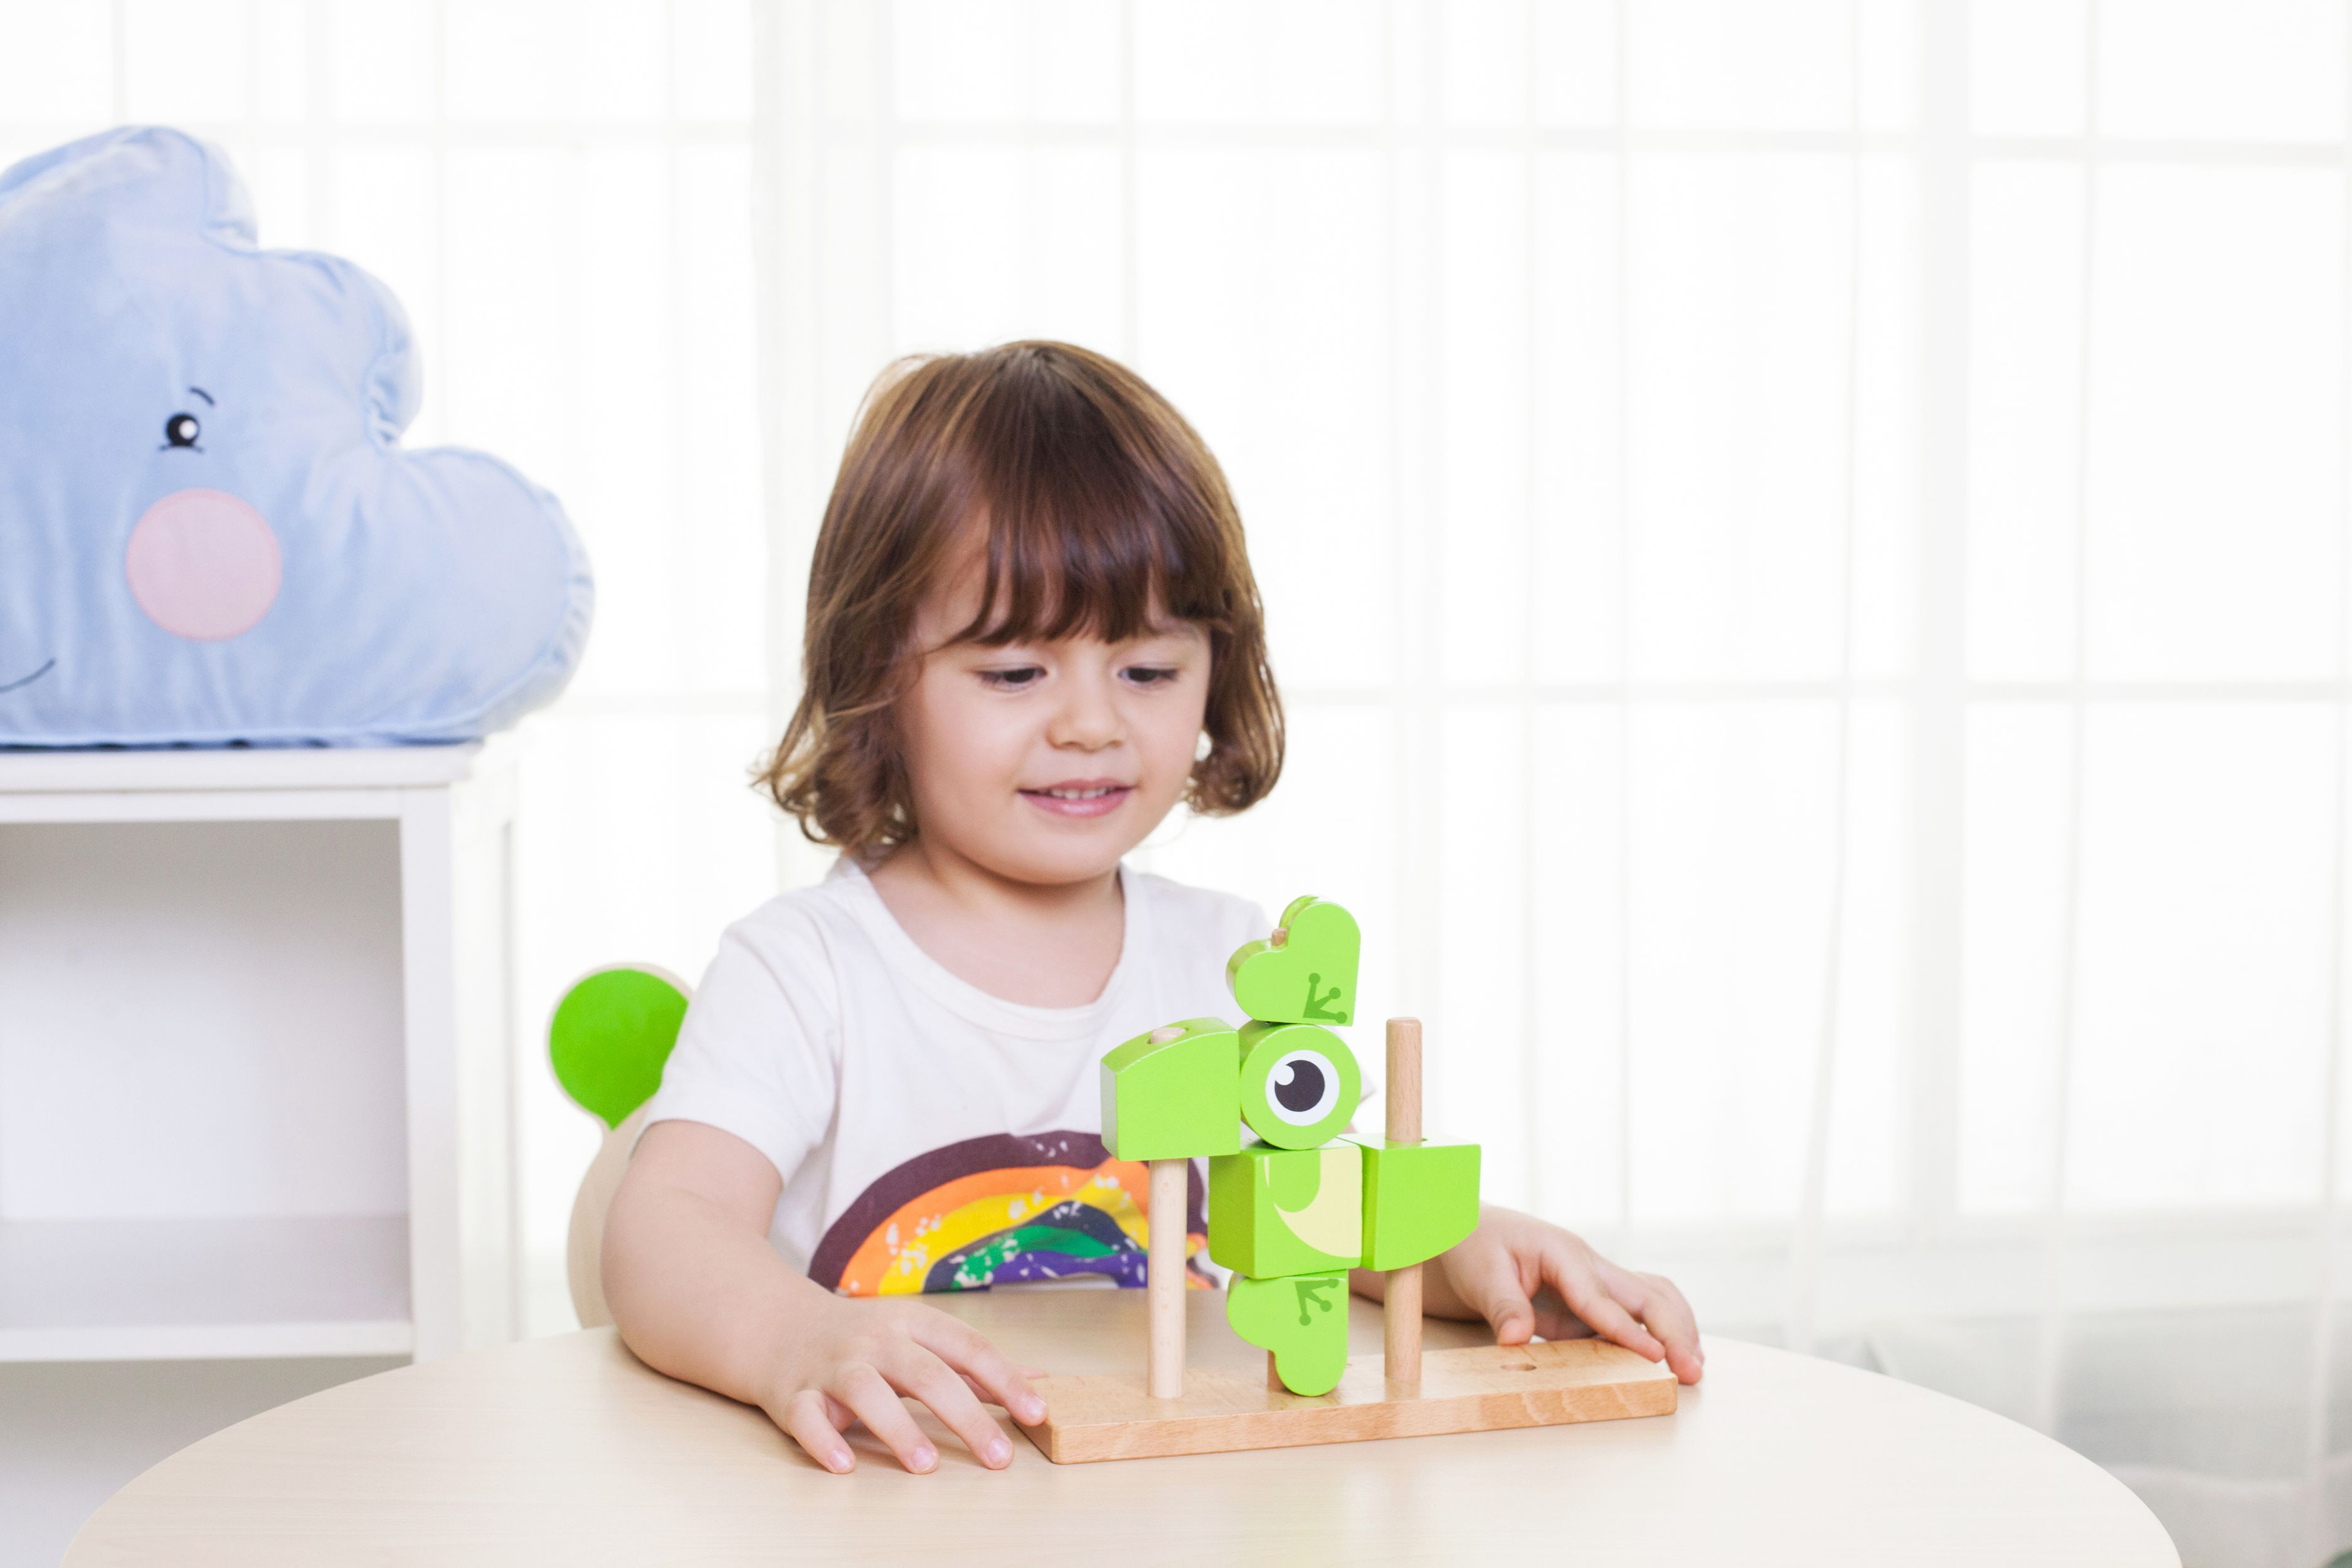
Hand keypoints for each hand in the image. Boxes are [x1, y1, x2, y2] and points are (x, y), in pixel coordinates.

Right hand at [755, 1295, 1047, 1474]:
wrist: (778, 1326)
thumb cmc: (863, 1338)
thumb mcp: (919, 1336)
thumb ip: (973, 1362)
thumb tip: (1039, 1381)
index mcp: (912, 1322)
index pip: (968, 1347)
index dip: (1005, 1379)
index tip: (1037, 1412)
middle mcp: (875, 1340)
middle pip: (925, 1374)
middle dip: (966, 1415)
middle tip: (998, 1456)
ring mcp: (833, 1366)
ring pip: (866, 1391)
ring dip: (898, 1428)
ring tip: (927, 1464)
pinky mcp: (795, 1395)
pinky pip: (808, 1418)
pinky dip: (824, 1441)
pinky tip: (845, 1465)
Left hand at [1427, 1206, 1703, 1384]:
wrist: (1473, 1232)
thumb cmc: (1476, 1246)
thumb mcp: (1480, 1272)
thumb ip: (1501, 1305)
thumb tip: (1513, 1340)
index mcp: (1562, 1253)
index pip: (1598, 1296)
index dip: (1627, 1328)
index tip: (1654, 1355)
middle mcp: (1589, 1264)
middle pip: (1645, 1294)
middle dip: (1672, 1331)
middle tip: (1690, 1371)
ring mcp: (1595, 1282)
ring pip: (1652, 1298)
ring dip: (1677, 1329)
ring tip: (1694, 1368)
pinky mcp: (1592, 1302)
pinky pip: (1636, 1313)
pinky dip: (1660, 1332)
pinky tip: (1673, 1358)